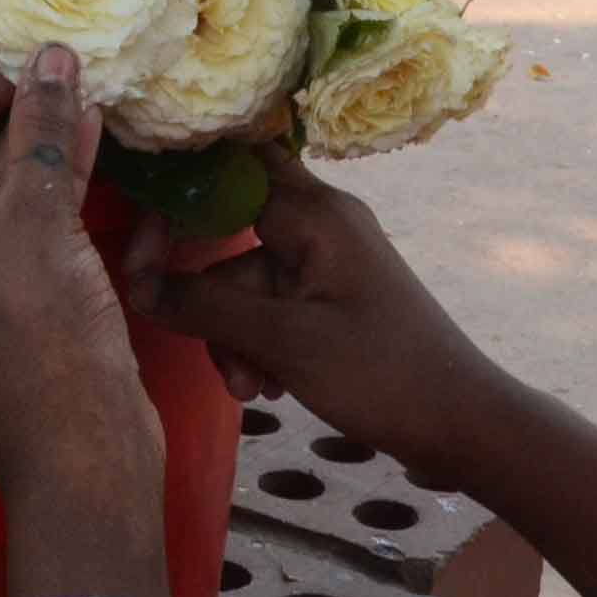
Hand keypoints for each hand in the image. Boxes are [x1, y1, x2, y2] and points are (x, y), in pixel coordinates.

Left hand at [0, 26, 167, 596]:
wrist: (85, 460)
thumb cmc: (39, 344)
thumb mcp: (36, 226)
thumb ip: (40, 134)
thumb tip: (53, 56)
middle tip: (22, 35)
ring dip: (24, 131)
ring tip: (62, 66)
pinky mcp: (7, 301)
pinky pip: (19, 220)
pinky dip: (48, 175)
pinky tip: (86, 122)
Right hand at [126, 143, 502, 486]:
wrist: (462, 424)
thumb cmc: (380, 373)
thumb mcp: (284, 341)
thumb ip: (206, 308)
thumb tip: (134, 284)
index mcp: (316, 214)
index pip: (227, 171)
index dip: (175, 202)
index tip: (140, 257)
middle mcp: (322, 224)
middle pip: (230, 232)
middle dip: (203, 290)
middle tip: (184, 332)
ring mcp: (329, 264)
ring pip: (248, 281)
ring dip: (232, 332)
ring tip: (247, 389)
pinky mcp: (334, 301)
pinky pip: (273, 307)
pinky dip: (259, 342)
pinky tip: (267, 388)